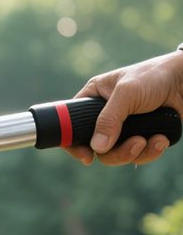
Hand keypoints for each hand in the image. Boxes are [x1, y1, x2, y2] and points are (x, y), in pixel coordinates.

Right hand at [66, 50, 182, 165]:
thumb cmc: (154, 76)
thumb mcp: (127, 93)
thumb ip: (110, 119)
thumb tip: (97, 147)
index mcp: (94, 99)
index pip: (72, 126)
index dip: (74, 144)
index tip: (87, 157)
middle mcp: (106, 116)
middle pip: (97, 148)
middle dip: (117, 152)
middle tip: (135, 144)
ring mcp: (124, 128)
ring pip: (118, 155)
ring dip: (136, 153)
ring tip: (151, 140)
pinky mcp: (142, 136)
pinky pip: (138, 156)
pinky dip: (150, 152)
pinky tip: (161, 139)